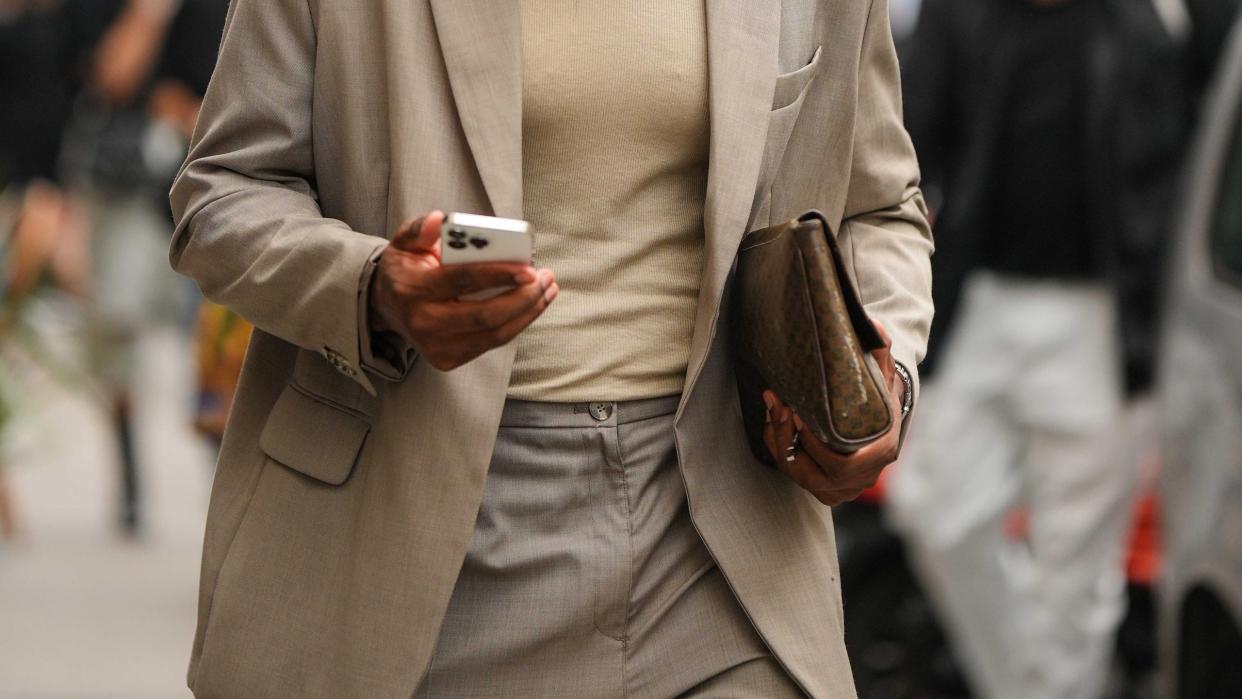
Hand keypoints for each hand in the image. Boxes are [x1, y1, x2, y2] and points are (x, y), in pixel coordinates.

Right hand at [369, 211, 557, 370]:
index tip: (529, 269)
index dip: (498, 275)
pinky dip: (518, 324)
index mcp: (413, 289)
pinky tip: (533, 304)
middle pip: (485, 317)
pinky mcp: (448, 360)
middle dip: (523, 298)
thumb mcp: (405, 241)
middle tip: (545, 277)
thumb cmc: (406, 268)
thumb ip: (421, 228)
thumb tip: (440, 220)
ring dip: (528, 312)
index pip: (461, 282)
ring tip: (547, 289)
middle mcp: (423, 323)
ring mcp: (436, 347)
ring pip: (494, 335)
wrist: (387, 306)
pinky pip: (492, 343)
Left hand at [761, 321, 905, 506]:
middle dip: (787, 438)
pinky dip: (780, 451)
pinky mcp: (827, 491)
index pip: (841, 463)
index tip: (797, 414)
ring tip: (772, 410)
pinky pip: (795, 476)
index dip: (813, 445)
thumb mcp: (883, 375)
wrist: (882, 422)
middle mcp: (861, 478)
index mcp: (880, 453)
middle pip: (811, 473)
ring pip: (798, 475)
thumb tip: (874, 326)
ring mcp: (843, 489)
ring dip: (779, 442)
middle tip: (776, 405)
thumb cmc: (880, 398)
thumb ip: (879, 352)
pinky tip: (774, 425)